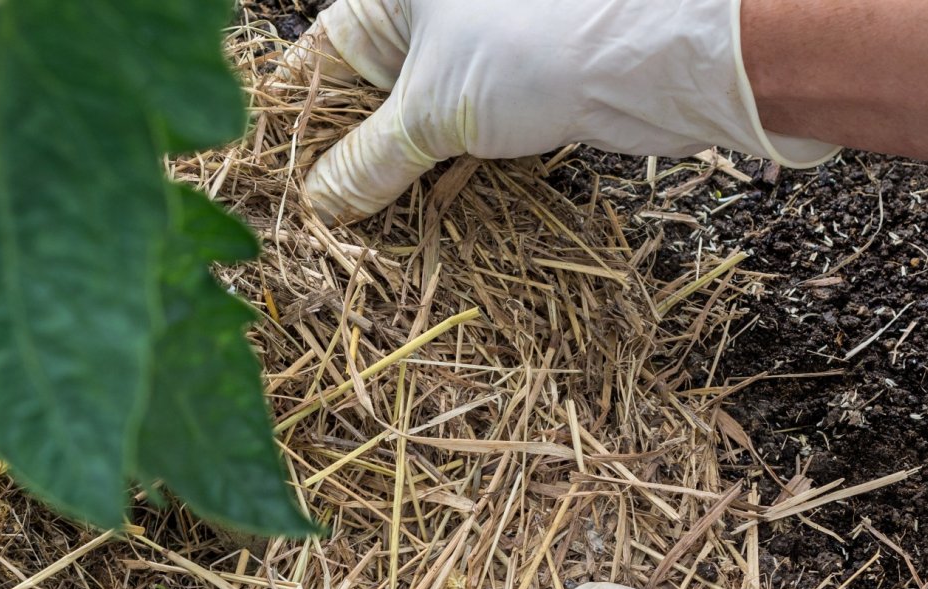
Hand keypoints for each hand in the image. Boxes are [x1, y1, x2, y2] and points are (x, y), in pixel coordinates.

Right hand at [290, 0, 837, 219]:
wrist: (657, 52)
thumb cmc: (534, 43)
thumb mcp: (429, 111)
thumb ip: (366, 161)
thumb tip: (319, 202)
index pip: (314, 60)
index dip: (291, 125)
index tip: (270, 182)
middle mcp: (428, 12)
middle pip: (361, 94)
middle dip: (341, 158)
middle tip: (315, 219)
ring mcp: (473, 47)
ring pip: (410, 119)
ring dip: (391, 174)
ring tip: (359, 229)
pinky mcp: (514, 85)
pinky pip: (457, 133)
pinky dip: (438, 172)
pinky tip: (420, 213)